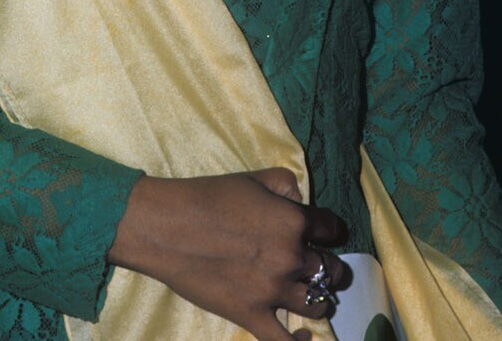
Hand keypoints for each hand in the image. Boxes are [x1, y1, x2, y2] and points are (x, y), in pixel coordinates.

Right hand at [108, 168, 349, 340]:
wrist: (168, 227)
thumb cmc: (208, 197)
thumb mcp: (253, 177)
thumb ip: (286, 184)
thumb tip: (302, 199)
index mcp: (293, 220)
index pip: (331, 228)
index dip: (330, 229)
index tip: (324, 232)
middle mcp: (291, 258)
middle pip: (332, 270)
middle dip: (331, 267)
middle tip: (322, 266)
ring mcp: (273, 291)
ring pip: (318, 304)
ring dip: (320, 298)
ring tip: (311, 294)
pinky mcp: (253, 316)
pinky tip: (306, 338)